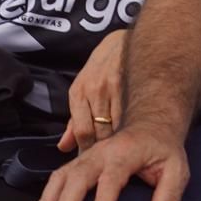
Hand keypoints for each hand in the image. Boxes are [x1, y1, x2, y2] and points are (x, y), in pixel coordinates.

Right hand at [25, 123, 188, 200]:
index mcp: (125, 153)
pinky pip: (57, 178)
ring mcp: (87, 157)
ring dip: (48, 199)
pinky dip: (44, 197)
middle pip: (80, 175)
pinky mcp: (79, 163)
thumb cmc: (163, 150)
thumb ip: (170, 192)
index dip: (104, 199)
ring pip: (62, 175)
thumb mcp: (177, 167)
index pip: (113, 177)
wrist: (151, 125)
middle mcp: (101, 153)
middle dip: (68, 200)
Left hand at [59, 29, 127, 153]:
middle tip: (112, 161)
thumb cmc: (102, 67)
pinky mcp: (132, 84)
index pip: (83, 133)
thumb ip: (74, 120)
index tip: (96, 161)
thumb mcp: (83, 88)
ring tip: (126, 151)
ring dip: (121, 142)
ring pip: (117, 126)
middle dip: (106, 150)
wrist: (125, 40)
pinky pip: (132, 115)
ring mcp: (114, 87)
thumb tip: (63, 147)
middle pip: (100, 133)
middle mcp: (94, 90)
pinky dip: (133, 128)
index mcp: (79, 92)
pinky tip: (137, 135)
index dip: (89, 151)